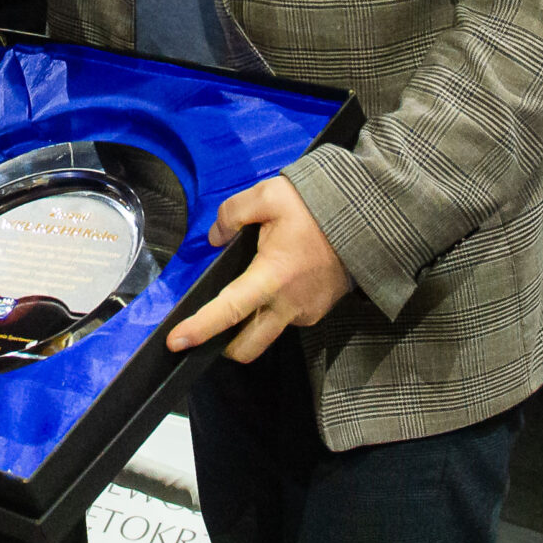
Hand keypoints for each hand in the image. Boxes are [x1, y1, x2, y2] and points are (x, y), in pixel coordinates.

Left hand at [165, 174, 353, 362]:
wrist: (366, 221)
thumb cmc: (316, 208)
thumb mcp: (268, 195)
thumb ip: (232, 214)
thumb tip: (215, 237)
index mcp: (271, 278)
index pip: (229, 311)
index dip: (200, 328)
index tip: (176, 342)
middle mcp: (288, 305)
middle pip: (247, 347)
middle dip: (224, 345)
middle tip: (211, 326)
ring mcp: (305, 313)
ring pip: (267, 332)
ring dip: (252, 322)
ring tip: (253, 285)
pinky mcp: (318, 312)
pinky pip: (287, 318)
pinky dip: (274, 308)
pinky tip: (280, 280)